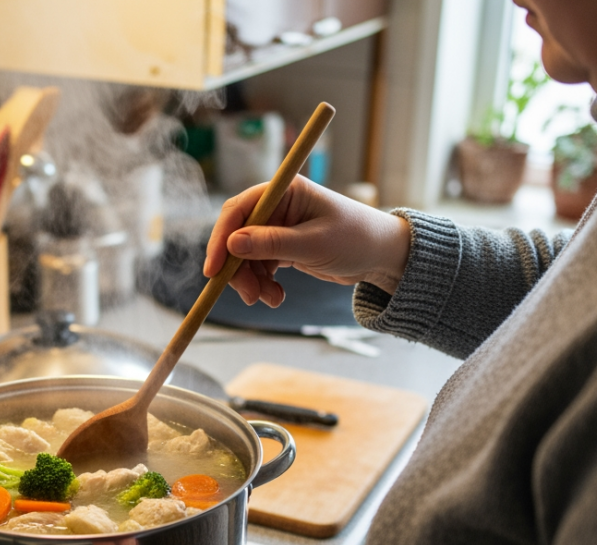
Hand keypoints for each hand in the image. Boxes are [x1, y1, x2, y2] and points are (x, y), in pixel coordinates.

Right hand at [204, 176, 411, 306]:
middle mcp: (278, 206)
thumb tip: (232, 245)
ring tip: (270, 300)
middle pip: (237, 235)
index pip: (239, 209)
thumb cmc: (356, 239)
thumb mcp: (314, 244)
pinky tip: (276, 297)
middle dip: (238, 268)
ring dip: (252, 281)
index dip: (221, 238)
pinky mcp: (283, 247)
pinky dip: (263, 283)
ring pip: (246, 256)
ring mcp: (279, 227)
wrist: (382, 256)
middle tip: (248, 295)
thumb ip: (272, 244)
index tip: (213, 269)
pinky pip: (260, 266)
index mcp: (285, 191)